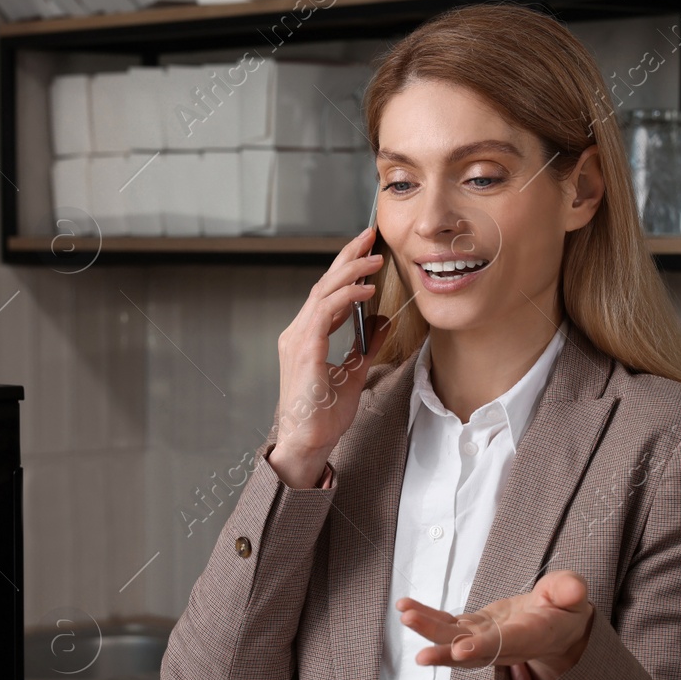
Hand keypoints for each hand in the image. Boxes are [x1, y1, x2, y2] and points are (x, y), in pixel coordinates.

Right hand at [267, 228, 387, 488]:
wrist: (308, 443)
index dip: (346, 268)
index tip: (367, 249)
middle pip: (323, 284)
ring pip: (323, 293)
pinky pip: (324, 314)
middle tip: (370, 236)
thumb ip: (366, 345)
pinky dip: (345, 298)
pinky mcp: (304, 351)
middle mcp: (298, 333)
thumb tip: (382, 321)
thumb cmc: (323, 416)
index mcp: (307, 337)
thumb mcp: (354, 373)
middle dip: (348, 257)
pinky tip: (364, 292)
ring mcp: (298, 340)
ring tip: (375, 259)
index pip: (327, 292)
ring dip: (350, 272)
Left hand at [397, 571, 594, 679]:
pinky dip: (427, 616)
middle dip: (445, 651)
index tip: (461, 651)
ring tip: (405, 617)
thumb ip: (570, 591)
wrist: (556, 625)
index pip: (506, 644)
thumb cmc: (565, 610)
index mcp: (530, 636)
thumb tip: (574, 588)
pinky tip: (405, 607)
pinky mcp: (473, 628)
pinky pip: (447, 624)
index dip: (483, 648)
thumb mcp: (573, 596)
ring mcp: (485, 638)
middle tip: (421, 655)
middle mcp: (503, 645)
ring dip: (428, 631)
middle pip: (471, 650)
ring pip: (453, 639)